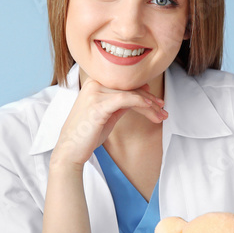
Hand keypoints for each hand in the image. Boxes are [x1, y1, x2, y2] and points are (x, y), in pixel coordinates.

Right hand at [50, 78, 166, 168]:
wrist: (70, 150)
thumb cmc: (88, 133)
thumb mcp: (108, 114)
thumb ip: (121, 102)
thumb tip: (141, 94)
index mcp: (95, 82)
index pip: (125, 84)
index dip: (144, 92)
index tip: (158, 103)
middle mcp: (94, 83)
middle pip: (129, 88)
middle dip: (149, 100)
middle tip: (163, 110)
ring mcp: (94, 92)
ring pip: (130, 94)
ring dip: (149, 105)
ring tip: (161, 115)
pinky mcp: (98, 104)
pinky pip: (125, 99)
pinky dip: (140, 103)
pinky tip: (150, 108)